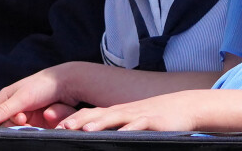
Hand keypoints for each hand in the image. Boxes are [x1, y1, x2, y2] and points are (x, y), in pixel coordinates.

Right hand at [0, 63, 77, 125]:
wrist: (69, 84)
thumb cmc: (44, 85)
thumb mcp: (24, 97)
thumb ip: (5, 109)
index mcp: (5, 97)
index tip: (9, 121)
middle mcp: (12, 107)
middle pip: (2, 127)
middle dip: (13, 126)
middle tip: (25, 120)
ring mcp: (24, 116)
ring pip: (15, 131)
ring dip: (24, 129)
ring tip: (34, 120)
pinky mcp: (35, 123)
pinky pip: (28, 132)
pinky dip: (33, 130)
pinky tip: (41, 123)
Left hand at [57, 91, 202, 131]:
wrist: (184, 106)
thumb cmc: (157, 117)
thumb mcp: (133, 120)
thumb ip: (116, 127)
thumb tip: (96, 135)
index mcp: (118, 112)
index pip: (92, 113)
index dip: (75, 119)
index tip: (57, 126)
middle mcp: (125, 111)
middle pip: (98, 114)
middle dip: (80, 121)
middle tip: (61, 128)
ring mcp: (138, 115)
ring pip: (115, 118)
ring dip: (99, 124)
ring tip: (84, 130)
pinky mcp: (154, 121)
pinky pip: (140, 125)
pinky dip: (130, 129)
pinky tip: (122, 134)